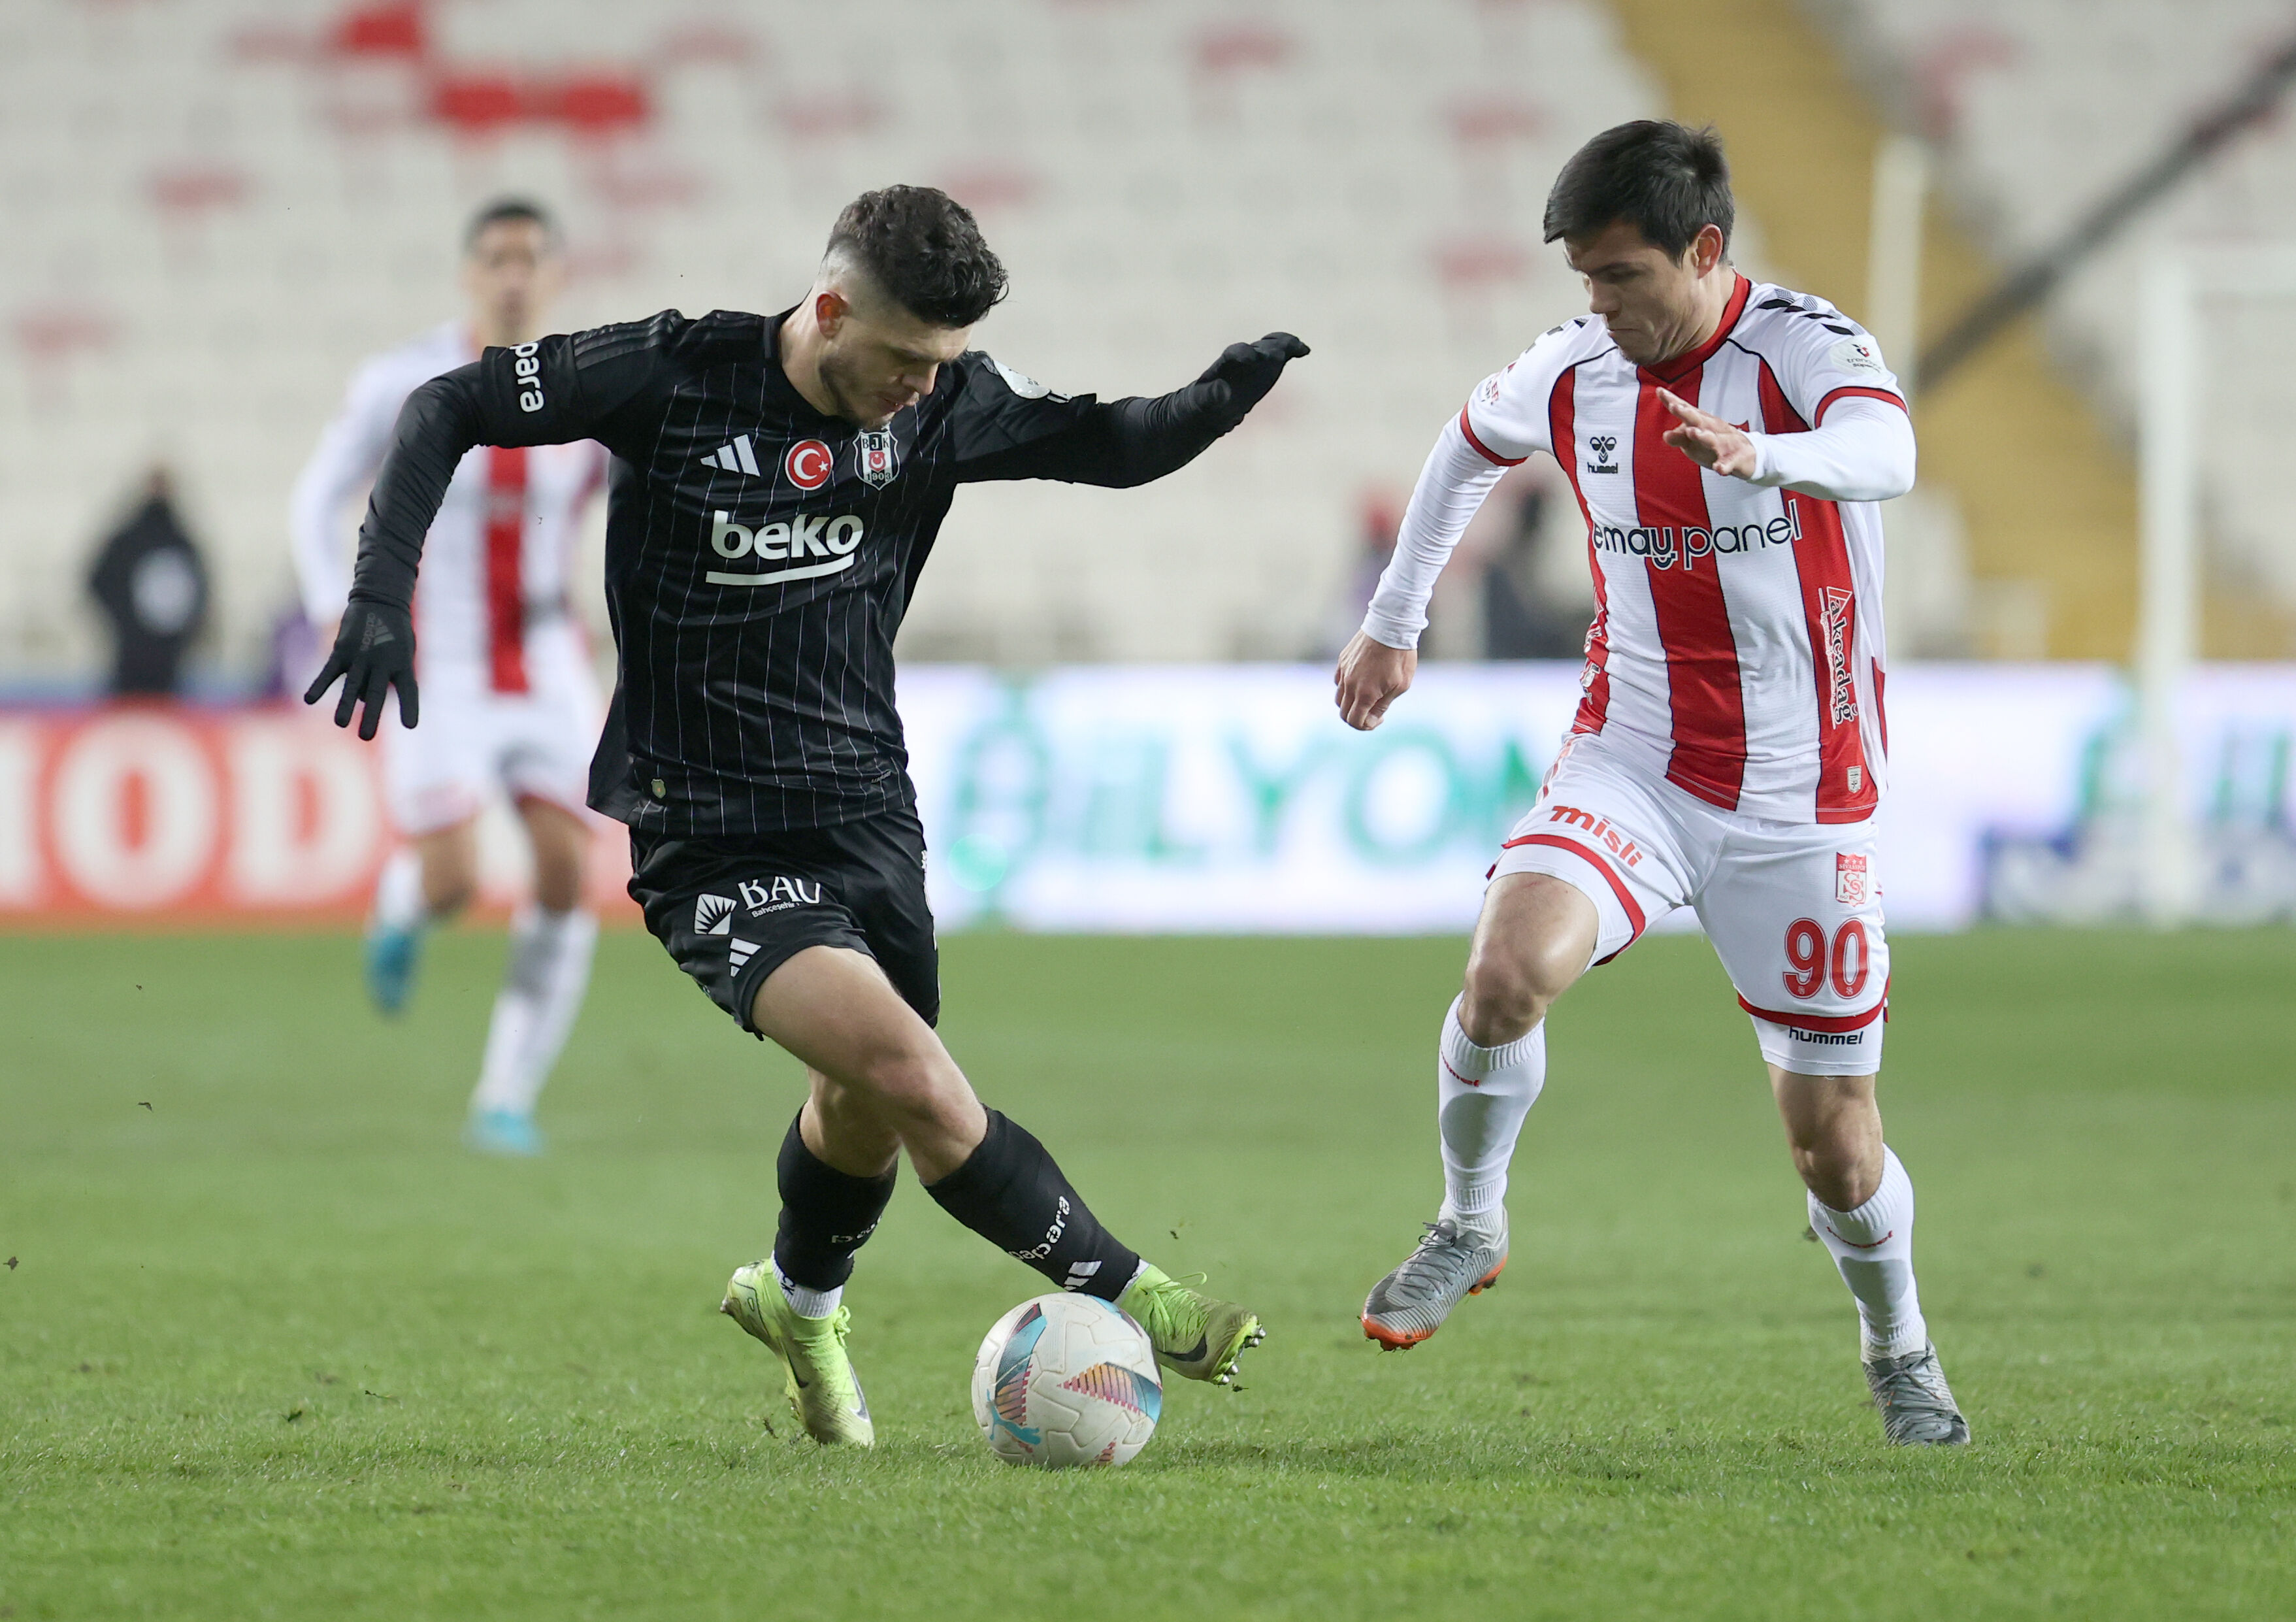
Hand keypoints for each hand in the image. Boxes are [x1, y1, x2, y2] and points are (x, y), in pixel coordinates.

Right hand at [303, 598, 418, 739]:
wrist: (380, 599)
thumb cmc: (394, 632)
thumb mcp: (400, 652)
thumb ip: (384, 678)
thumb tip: (361, 699)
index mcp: (403, 663)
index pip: (409, 689)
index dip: (410, 707)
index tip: (410, 725)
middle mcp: (383, 661)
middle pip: (376, 693)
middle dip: (371, 715)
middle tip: (365, 736)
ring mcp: (362, 655)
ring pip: (352, 685)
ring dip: (344, 705)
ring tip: (340, 724)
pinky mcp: (343, 649)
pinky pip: (330, 671)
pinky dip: (319, 685)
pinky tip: (309, 699)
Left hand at [1196, 332, 1309, 420]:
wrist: (1214, 404)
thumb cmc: (1205, 402)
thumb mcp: (1204, 401)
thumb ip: (1212, 395)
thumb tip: (1224, 391)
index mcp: (1225, 364)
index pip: (1235, 352)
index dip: (1244, 354)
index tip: (1252, 358)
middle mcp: (1243, 356)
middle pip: (1258, 348)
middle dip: (1267, 350)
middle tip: (1278, 355)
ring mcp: (1258, 359)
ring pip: (1272, 347)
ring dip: (1284, 346)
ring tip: (1298, 347)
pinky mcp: (1269, 364)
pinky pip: (1282, 353)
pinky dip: (1292, 349)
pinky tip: (1305, 351)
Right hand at [1333, 629, 1415, 731]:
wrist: (1391, 627)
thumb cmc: (1400, 657)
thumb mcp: (1401, 685)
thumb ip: (1383, 705)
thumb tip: (1371, 719)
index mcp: (1365, 694)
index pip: (1355, 722)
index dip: (1367, 726)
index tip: (1379, 718)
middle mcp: (1350, 685)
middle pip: (1344, 713)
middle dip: (1358, 718)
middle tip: (1373, 712)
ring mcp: (1344, 672)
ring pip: (1339, 698)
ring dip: (1351, 703)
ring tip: (1367, 696)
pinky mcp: (1342, 661)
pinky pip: (1338, 681)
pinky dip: (1346, 688)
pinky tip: (1361, 681)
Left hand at [1658, 387, 1758, 478]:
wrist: (1749, 455)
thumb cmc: (1717, 444)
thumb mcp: (1695, 442)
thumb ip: (1680, 437)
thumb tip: (1665, 435)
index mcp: (1703, 422)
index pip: (1687, 410)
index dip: (1673, 401)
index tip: (1660, 392)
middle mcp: (1714, 429)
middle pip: (1699, 420)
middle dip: (1687, 413)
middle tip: (1674, 407)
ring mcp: (1726, 443)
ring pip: (1713, 439)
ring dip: (1703, 435)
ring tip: (1692, 432)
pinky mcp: (1735, 458)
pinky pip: (1729, 462)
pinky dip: (1724, 465)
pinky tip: (1718, 468)